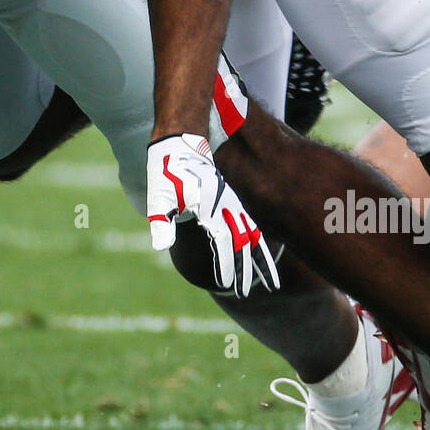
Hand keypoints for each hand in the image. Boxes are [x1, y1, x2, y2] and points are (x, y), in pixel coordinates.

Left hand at [146, 133, 279, 297]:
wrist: (181, 136)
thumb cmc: (166, 166)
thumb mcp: (159, 192)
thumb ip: (161, 218)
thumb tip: (161, 246)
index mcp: (209, 207)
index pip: (223, 241)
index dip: (226, 264)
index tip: (228, 285)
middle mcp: (225, 205)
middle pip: (242, 242)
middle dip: (246, 269)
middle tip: (247, 293)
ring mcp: (230, 201)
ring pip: (252, 234)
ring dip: (260, 258)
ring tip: (271, 281)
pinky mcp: (229, 197)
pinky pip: (249, 223)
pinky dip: (258, 240)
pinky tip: (261, 252)